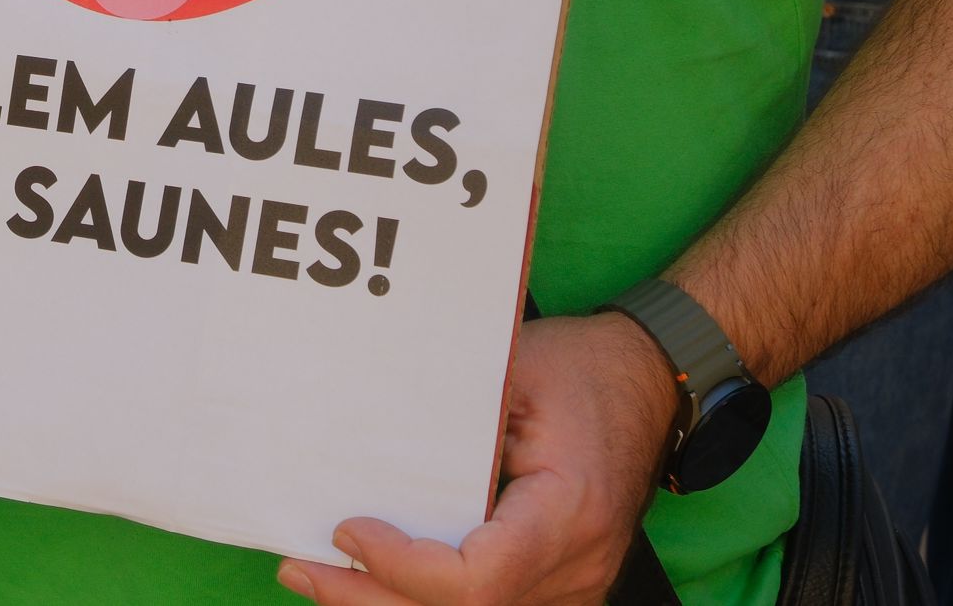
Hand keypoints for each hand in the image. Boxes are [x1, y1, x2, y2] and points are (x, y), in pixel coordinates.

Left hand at [278, 314, 674, 605]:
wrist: (651, 382)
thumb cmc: (582, 369)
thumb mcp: (514, 371)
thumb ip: (452, 416)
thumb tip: (367, 441)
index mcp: (568, 513)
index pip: (478, 579)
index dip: (404, 567)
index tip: (348, 530)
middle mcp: (575, 567)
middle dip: (372, 600)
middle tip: (301, 570)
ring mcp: (571, 585)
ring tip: (319, 579)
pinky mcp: (556, 585)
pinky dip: (424, 601)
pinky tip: (371, 582)